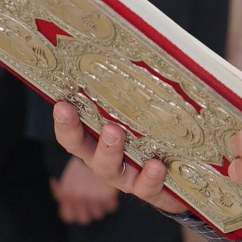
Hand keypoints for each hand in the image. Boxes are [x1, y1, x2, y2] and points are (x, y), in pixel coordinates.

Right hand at [52, 102, 185, 214]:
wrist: (179, 176)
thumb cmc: (154, 134)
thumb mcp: (144, 112)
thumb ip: (135, 90)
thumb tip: (139, 52)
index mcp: (98, 140)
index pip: (72, 133)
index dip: (64, 121)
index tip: (61, 103)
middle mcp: (105, 159)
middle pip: (83, 149)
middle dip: (75, 130)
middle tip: (78, 113)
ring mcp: (125, 177)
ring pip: (109, 169)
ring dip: (109, 151)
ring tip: (116, 132)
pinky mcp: (149, 190)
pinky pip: (146, 188)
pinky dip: (149, 177)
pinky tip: (156, 165)